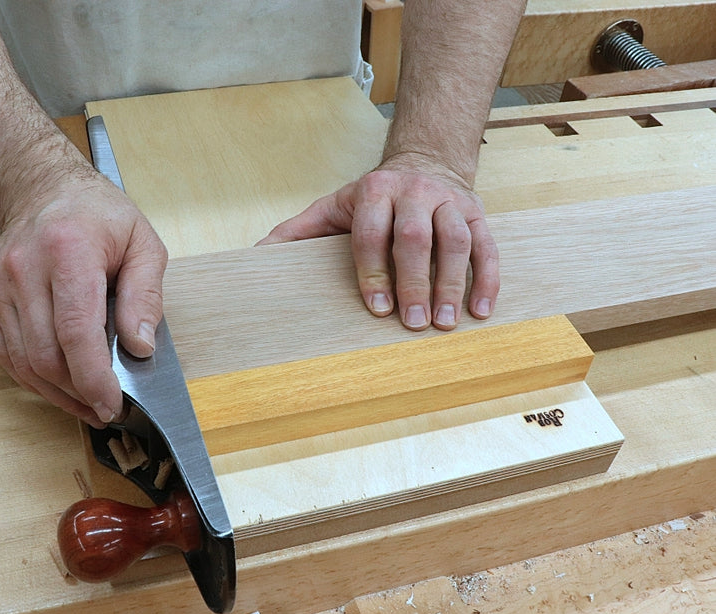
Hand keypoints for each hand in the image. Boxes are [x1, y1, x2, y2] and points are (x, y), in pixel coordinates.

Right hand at [0, 175, 167, 424]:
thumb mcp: (143, 244)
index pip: (76, 331)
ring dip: (56, 392)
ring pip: (22, 361)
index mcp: (68, 251)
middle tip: (104, 408)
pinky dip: (32, 376)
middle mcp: (23, 267)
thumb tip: (140, 346)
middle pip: (46, 354)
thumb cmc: (97, 216)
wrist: (42, 188)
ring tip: (86, 403)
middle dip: (78, 392)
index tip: (111, 403)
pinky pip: (5, 351)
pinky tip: (58, 385)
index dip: (93, 378)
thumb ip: (147, 296)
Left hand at [258, 154, 498, 330]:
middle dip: (413, 283)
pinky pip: (486, 246)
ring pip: (455, 242)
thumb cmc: (373, 197)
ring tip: (444, 324)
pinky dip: (486, 279)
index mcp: (374, 192)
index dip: (373, 272)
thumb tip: (257, 256)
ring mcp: (448, 202)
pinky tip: (480, 311)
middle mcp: (413, 193)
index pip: (371, 233)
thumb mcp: (332, 206)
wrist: (425, 159)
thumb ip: (297, 231)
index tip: (377, 308)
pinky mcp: (477, 212)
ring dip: (451, 285)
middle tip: (412, 323)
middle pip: (414, 239)